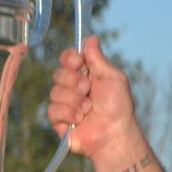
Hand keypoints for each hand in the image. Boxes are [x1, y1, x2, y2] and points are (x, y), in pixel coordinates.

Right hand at [46, 35, 141, 161]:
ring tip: (88, 109)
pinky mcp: (58, 120)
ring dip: (75, 100)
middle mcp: (72, 87)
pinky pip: (52, 110)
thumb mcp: (112, 77)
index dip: (68, 58)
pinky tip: (80, 120)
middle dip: (74, 81)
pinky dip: (68, 113)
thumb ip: (98, 59)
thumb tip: (91, 37)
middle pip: (58, 73)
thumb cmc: (118, 107)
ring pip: (55, 92)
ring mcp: (64, 104)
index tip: (78, 61)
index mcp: (85, 74)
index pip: (67, 58)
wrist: (114, 134)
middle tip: (88, 89)